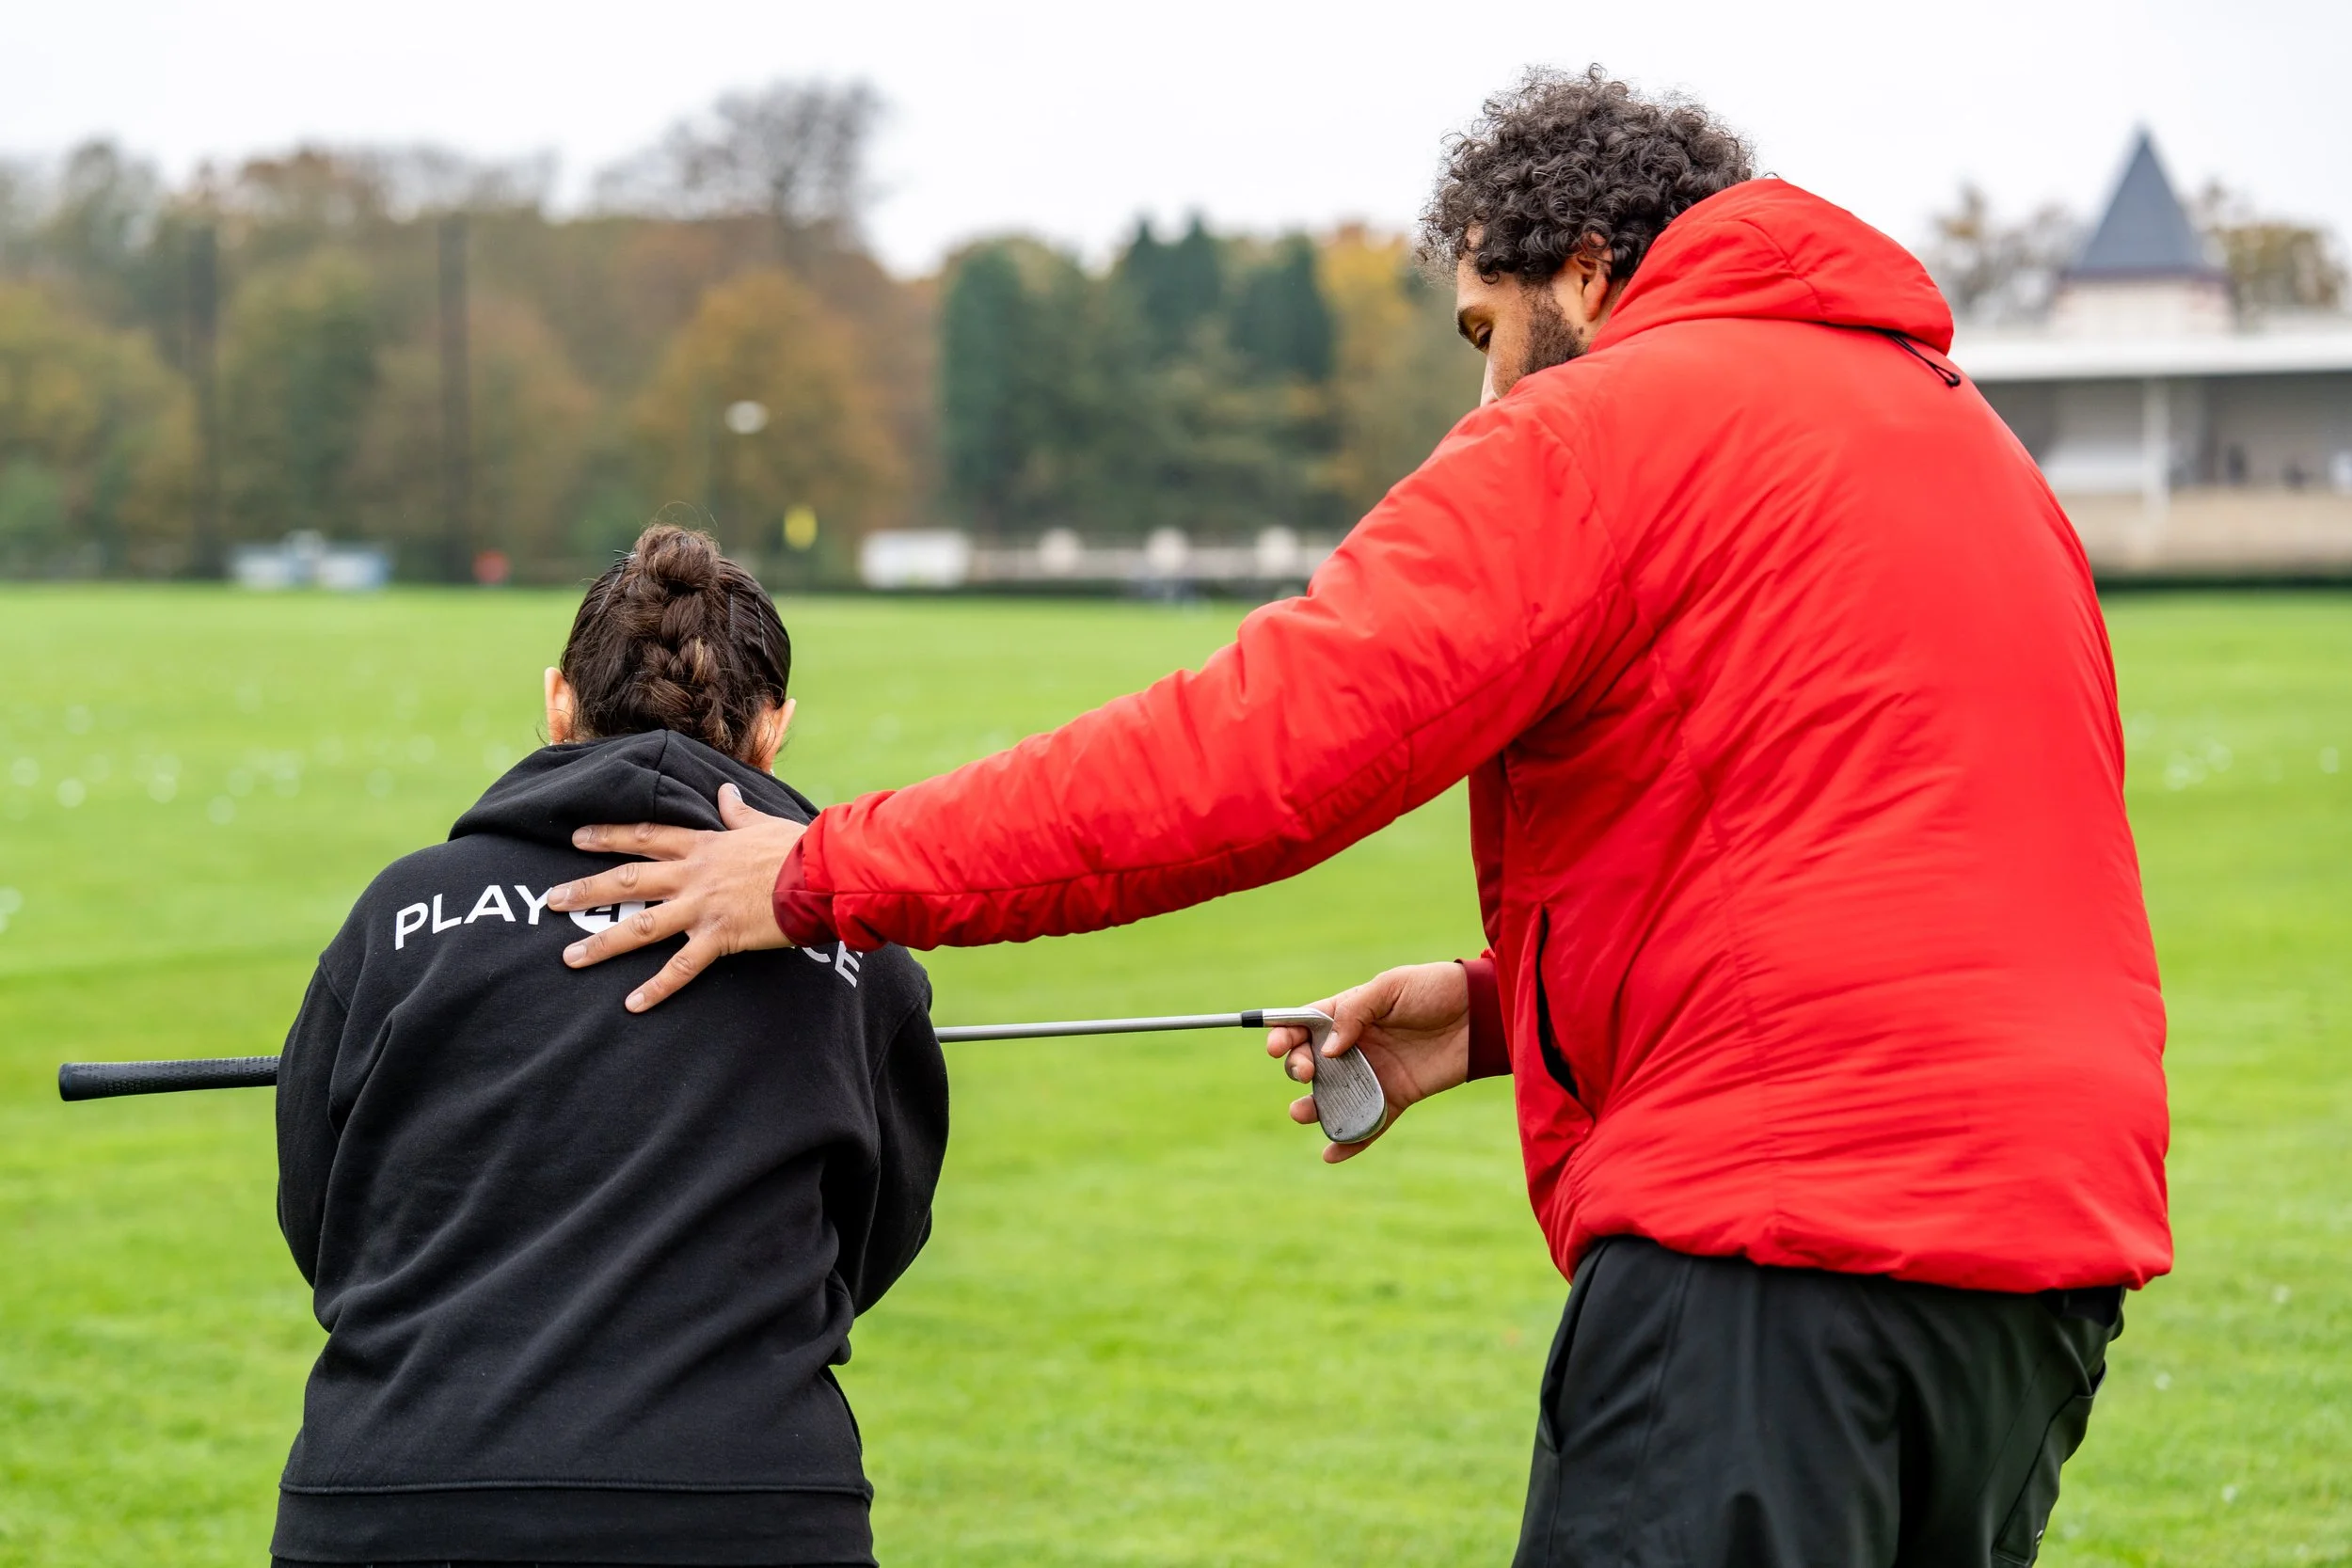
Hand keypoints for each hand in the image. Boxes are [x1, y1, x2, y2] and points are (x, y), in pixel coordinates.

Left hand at [546, 782, 806, 1010]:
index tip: (577, 838)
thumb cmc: (799, 848)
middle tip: (551, 900)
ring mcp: (704, 907)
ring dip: (603, 942)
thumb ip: (738, 812)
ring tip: (569, 957)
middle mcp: (695, 874)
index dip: (610, 836)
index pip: (647, 837)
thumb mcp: (764, 823)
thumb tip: (725, 792)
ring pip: (643, 926)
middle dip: (587, 889)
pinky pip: (682, 967)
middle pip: (630, 881)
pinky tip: (632, 1004)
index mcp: (705, 845)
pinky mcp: (720, 937)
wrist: (822, 873)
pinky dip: (657, 987)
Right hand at [1267, 960, 1471, 1162]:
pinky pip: (1369, 1122)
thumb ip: (1354, 1012)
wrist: (1479, 1014)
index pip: (1305, 1026)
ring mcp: (1373, 1074)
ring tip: (1303, 1112)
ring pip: (1333, 1097)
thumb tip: (1328, 1050)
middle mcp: (1355, 1046)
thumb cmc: (1434, 990)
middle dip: (1298, 1069)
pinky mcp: (1396, 1097)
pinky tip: (1331, 1153)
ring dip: (1313, 1108)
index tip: (1277, 1048)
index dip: (1285, 1036)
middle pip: (1312, 1063)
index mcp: (1347, 1014)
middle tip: (1305, 1072)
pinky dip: (1351, 1141)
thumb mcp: (1390, 987)